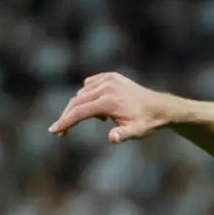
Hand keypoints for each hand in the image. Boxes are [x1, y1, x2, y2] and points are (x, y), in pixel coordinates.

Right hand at [49, 73, 181, 142]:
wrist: (160, 107)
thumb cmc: (147, 123)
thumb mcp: (137, 132)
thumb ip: (123, 135)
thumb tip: (112, 138)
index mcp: (109, 101)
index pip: (80, 112)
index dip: (65, 122)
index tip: (53, 130)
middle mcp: (106, 87)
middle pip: (77, 101)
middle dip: (67, 116)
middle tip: (61, 132)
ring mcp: (108, 79)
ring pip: (82, 93)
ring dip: (81, 107)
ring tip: (101, 119)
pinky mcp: (111, 76)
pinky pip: (90, 84)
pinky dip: (88, 94)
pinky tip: (99, 106)